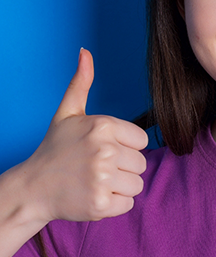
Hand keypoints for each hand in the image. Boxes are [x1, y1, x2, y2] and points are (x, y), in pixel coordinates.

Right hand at [21, 49, 148, 222]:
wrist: (33, 187)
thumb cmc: (56, 149)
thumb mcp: (68, 113)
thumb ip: (81, 83)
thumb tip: (85, 51)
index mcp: (102, 126)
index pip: (142, 141)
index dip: (126, 147)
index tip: (104, 150)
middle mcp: (104, 150)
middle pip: (141, 163)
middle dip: (123, 168)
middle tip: (97, 168)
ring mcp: (101, 178)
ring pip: (137, 184)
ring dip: (120, 187)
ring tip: (95, 181)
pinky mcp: (99, 204)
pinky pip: (128, 203)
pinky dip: (114, 204)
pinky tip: (94, 196)